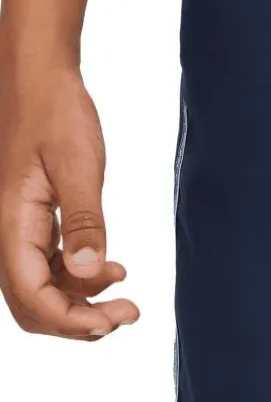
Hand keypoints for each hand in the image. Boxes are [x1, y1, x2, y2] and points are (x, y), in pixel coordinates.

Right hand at [0, 65, 137, 338]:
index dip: (72, 320)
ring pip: (40, 288)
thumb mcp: (78, 165)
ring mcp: (17, 228)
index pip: (32, 297)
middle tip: (127, 313)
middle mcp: (7, 233)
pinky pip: (47, 265)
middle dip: (78, 319)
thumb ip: (84, 221)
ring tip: (124, 291)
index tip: (116, 320)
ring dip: (80, 300)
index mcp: (12, 225)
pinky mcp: (31, 220)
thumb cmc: (56, 115)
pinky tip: (109, 267)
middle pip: (32, 304)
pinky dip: (76, 277)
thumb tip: (90, 272)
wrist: (38, 81)